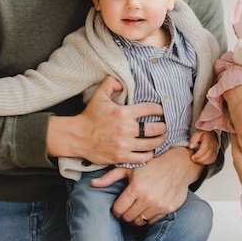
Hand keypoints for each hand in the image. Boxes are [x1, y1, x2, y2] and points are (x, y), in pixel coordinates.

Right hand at [47, 76, 165, 164]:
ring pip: (152, 144)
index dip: (160, 109)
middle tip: (164, 126)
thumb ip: (111, 83)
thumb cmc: (90, 116)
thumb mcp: (99, 96)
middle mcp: (126, 129)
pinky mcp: (121, 157)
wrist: (77, 137)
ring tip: (161, 137)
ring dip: (159, 140)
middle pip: (156, 128)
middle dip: (163, 126)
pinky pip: (142, 158)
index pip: (151, 109)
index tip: (161, 111)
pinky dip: (149, 154)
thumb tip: (122, 82)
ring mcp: (124, 145)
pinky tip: (150, 150)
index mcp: (123, 113)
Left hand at [92, 146, 199, 225]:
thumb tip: (92, 184)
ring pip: (140, 221)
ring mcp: (159, 204)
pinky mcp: (169, 208)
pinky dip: (148, 217)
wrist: (178, 165)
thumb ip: (110, 177)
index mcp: (136, 187)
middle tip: (127, 209)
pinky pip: (153, 221)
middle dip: (125, 215)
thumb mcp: (130, 168)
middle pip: (128, 218)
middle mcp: (148, 197)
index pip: (118, 210)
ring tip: (138, 208)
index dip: (116, 210)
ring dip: (137, 217)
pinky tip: (149, 208)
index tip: (119, 207)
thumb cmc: (152, 165)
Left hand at [188, 130, 218, 165]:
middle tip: (193, 159)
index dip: (198, 155)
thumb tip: (191, 146)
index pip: (204, 149)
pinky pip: (212, 160)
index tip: (192, 157)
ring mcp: (216, 149)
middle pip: (208, 155)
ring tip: (196, 160)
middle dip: (199, 159)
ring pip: (211, 159)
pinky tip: (201, 160)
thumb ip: (193, 139)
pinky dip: (206, 162)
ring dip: (202, 161)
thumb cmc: (202, 134)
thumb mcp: (196, 133)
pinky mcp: (216, 153)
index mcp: (208, 139)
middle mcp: (213, 145)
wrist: (209, 133)